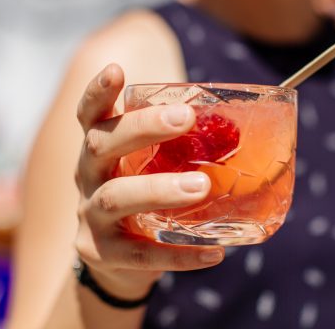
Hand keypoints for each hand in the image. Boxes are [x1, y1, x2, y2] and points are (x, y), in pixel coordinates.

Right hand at [74, 64, 224, 300]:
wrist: (118, 264)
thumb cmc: (146, 201)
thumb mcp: (150, 169)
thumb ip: (179, 149)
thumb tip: (247, 126)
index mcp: (100, 149)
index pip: (90, 115)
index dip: (98, 92)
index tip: (117, 69)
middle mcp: (87, 177)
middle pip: (100, 145)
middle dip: (141, 128)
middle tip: (186, 119)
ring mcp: (90, 217)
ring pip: (116, 198)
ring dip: (158, 189)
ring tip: (201, 186)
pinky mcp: (102, 254)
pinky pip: (141, 255)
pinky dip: (179, 255)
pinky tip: (214, 254)